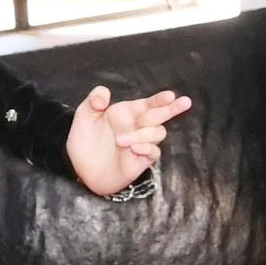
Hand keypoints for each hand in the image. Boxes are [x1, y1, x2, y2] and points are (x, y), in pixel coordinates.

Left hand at [68, 87, 192, 194]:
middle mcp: (137, 127)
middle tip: (184, 102)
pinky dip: (146, 148)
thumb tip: (104, 96)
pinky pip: (154, 152)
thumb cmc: (85, 141)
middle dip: (173, 109)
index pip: (148, 103)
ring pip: (158, 133)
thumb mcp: (84, 116)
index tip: (171, 95)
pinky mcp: (141, 160)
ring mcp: (141, 144)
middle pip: (160, 116)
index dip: (160, 99)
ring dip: (144, 134)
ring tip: (121, 140)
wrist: (81, 169)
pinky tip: (134, 148)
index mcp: (126, 113)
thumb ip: (93, 101)